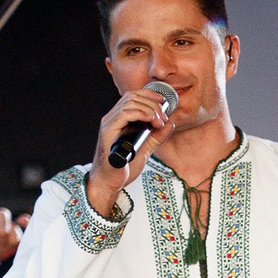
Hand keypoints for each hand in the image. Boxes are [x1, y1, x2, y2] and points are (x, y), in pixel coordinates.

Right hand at [87, 85, 172, 217]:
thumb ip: (157, 136)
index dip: (149, 95)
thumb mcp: (146, 149)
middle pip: (132, 97)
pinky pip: (123, 114)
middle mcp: (113, 118)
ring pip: (129, 102)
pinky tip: (151, 121)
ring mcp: (109, 124)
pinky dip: (140, 113)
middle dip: (152, 103)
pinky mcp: (108, 132)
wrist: (111, 183)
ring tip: (159, 121)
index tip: (164, 102)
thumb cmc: (125, 167)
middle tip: (164, 117)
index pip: (133, 97)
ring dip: (149, 108)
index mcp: (120, 120)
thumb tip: (170, 123)